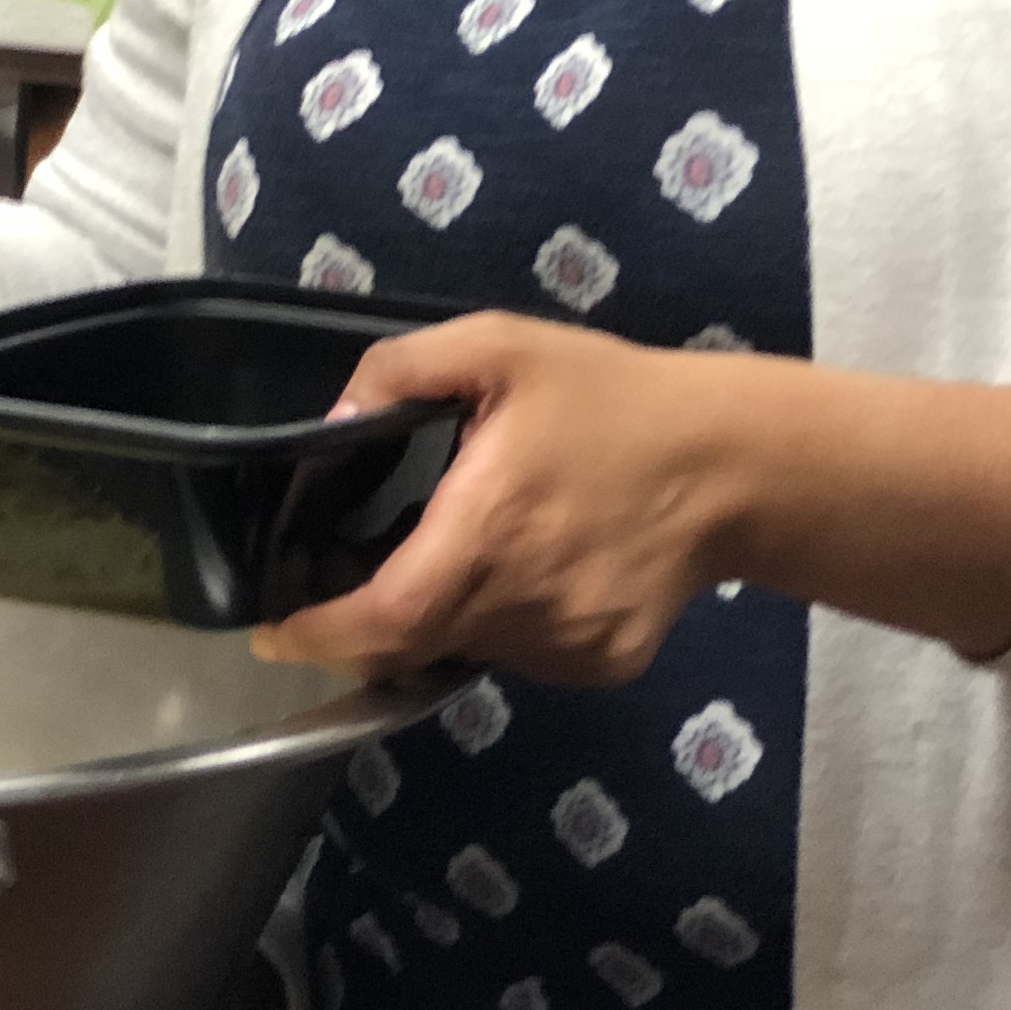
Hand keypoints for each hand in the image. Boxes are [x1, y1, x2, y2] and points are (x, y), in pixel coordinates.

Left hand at [255, 313, 744, 687]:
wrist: (738, 462)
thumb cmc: (612, 398)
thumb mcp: (499, 347)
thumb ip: (400, 371)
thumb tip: (333, 421)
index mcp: (488, 532)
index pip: (383, 619)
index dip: (320, 636)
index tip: (272, 634)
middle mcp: (525, 604)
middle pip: (411, 641)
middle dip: (361, 622)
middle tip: (337, 579)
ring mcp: (570, 644)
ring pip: (464, 650)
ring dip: (434, 618)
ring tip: (439, 559)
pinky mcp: (606, 662)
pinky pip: (523, 656)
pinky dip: (496, 625)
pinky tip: (515, 571)